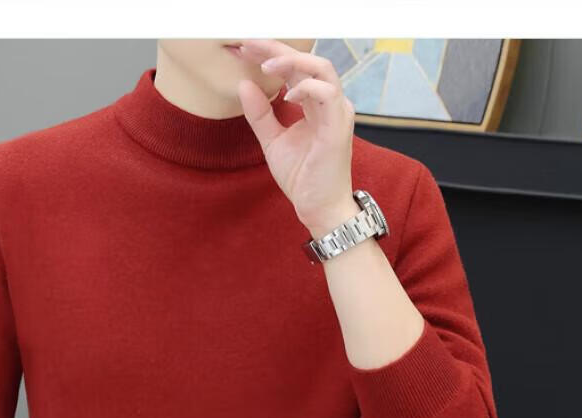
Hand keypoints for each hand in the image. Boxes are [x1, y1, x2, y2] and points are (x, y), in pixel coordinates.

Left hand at [235, 38, 358, 238]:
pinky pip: (327, 94)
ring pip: (320, 68)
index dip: (270, 55)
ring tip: (265, 65)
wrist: (319, 208)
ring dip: (292, 61)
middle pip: (306, 60)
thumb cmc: (303, 178)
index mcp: (316, 103)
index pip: (295, 68)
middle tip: (248, 44)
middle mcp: (330, 102)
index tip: (244, 49)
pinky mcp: (338, 127)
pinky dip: (307, 87)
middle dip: (276, 49)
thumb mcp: (272, 142)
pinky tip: (287, 94)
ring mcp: (337, 112)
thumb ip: (260, 114)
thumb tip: (244, 84)